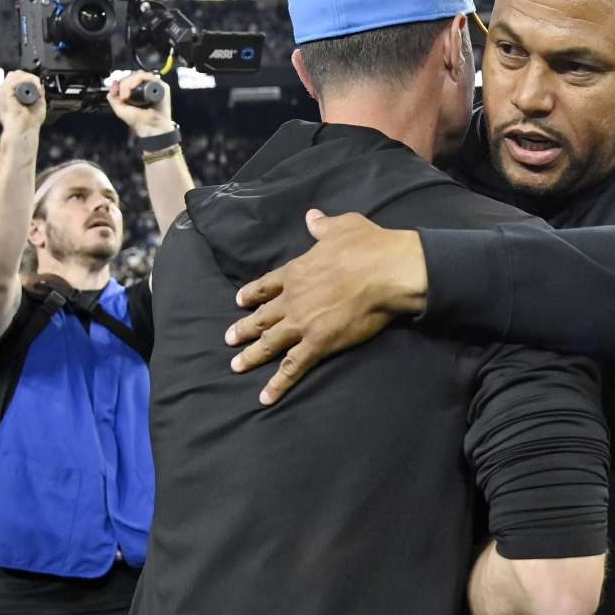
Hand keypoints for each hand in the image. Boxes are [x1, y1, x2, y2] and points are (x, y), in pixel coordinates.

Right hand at [0, 71, 45, 133]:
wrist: (23, 129)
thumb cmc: (28, 121)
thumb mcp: (34, 103)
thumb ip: (35, 93)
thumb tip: (39, 84)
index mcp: (4, 95)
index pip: (13, 79)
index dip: (26, 79)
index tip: (37, 85)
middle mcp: (0, 92)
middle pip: (14, 75)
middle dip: (28, 77)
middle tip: (38, 85)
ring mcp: (0, 92)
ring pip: (15, 75)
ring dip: (29, 78)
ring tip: (37, 86)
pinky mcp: (3, 92)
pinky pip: (15, 80)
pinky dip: (26, 80)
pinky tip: (34, 85)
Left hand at [107, 71, 173, 138]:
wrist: (150, 128)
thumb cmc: (139, 121)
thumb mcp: (119, 108)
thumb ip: (112, 95)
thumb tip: (115, 82)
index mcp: (137, 91)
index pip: (127, 79)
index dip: (121, 84)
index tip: (119, 95)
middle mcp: (146, 87)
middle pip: (133, 75)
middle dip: (125, 83)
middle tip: (124, 96)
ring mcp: (154, 86)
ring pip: (140, 75)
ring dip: (131, 81)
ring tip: (128, 93)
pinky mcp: (162, 87)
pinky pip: (149, 77)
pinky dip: (140, 79)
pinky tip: (134, 88)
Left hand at [225, 210, 427, 404]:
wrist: (385, 272)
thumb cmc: (368, 247)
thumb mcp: (343, 226)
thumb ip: (323, 225)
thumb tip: (312, 216)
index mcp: (296, 271)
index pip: (266, 284)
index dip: (252, 293)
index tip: (239, 300)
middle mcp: (292, 299)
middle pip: (262, 316)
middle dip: (244, 327)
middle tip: (229, 338)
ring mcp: (301, 323)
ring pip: (269, 342)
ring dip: (251, 355)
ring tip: (236, 364)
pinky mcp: (317, 344)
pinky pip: (292, 368)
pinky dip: (278, 384)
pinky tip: (265, 397)